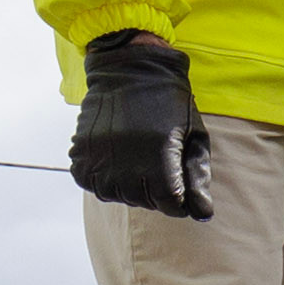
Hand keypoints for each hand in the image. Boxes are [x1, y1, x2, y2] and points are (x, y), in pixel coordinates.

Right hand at [68, 29, 211, 222]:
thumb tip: (203, 215)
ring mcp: (100, 154)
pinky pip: (90, 183)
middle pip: (143, 201)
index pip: (170, 202)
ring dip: (129, 189)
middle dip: (156, 195)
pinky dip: (104, 180)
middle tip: (160, 172)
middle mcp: (126, 156)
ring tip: (138, 166)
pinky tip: (116, 163)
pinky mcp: (80, 151)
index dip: (179, 203)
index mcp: (160, 153)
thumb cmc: (170, 104)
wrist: (131, 69)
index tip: (180, 192)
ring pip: (115, 195)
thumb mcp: (193, 136)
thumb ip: (198, 177)